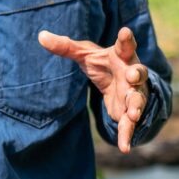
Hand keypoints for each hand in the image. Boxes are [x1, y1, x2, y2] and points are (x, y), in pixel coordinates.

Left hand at [38, 26, 149, 152]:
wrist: (121, 81)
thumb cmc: (104, 63)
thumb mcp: (85, 54)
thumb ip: (66, 47)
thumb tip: (41, 35)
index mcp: (121, 55)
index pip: (125, 45)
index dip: (126, 38)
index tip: (125, 31)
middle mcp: (132, 73)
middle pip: (138, 72)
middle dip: (136, 74)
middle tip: (132, 75)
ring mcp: (133, 93)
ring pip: (137, 99)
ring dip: (136, 106)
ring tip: (134, 114)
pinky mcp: (129, 112)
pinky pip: (130, 124)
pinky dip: (127, 135)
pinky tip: (125, 147)